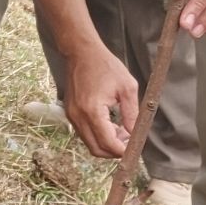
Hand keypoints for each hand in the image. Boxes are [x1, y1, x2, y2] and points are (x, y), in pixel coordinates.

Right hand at [63, 43, 136, 157]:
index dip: (122, 150)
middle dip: (114, 151)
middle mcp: (78, 117)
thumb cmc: (105, 66)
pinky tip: (110, 125)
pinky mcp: (70, 114)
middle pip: (96, 149)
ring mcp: (72, 117)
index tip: (134, 147)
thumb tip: (134, 134)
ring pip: (90, 143)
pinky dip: (98, 135)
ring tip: (121, 131)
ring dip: (106, 143)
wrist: (82, 53)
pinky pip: (84, 134)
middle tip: (128, 142)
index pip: (107, 143)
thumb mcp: (127, 88)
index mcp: (92, 111)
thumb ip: (132, 114)